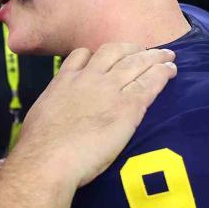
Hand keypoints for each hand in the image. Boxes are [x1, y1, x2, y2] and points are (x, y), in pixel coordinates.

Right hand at [16, 44, 177, 187]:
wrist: (47, 158)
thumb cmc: (38, 147)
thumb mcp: (39, 115)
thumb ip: (52, 108)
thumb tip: (50, 119)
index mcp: (63, 81)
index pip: (82, 55)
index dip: (98, 54)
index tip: (109, 58)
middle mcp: (87, 79)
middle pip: (114, 51)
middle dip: (131, 48)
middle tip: (144, 51)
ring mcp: (109, 90)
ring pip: (136, 62)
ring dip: (153, 57)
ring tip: (166, 56)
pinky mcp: (128, 107)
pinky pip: (150, 83)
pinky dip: (162, 74)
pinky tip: (171, 71)